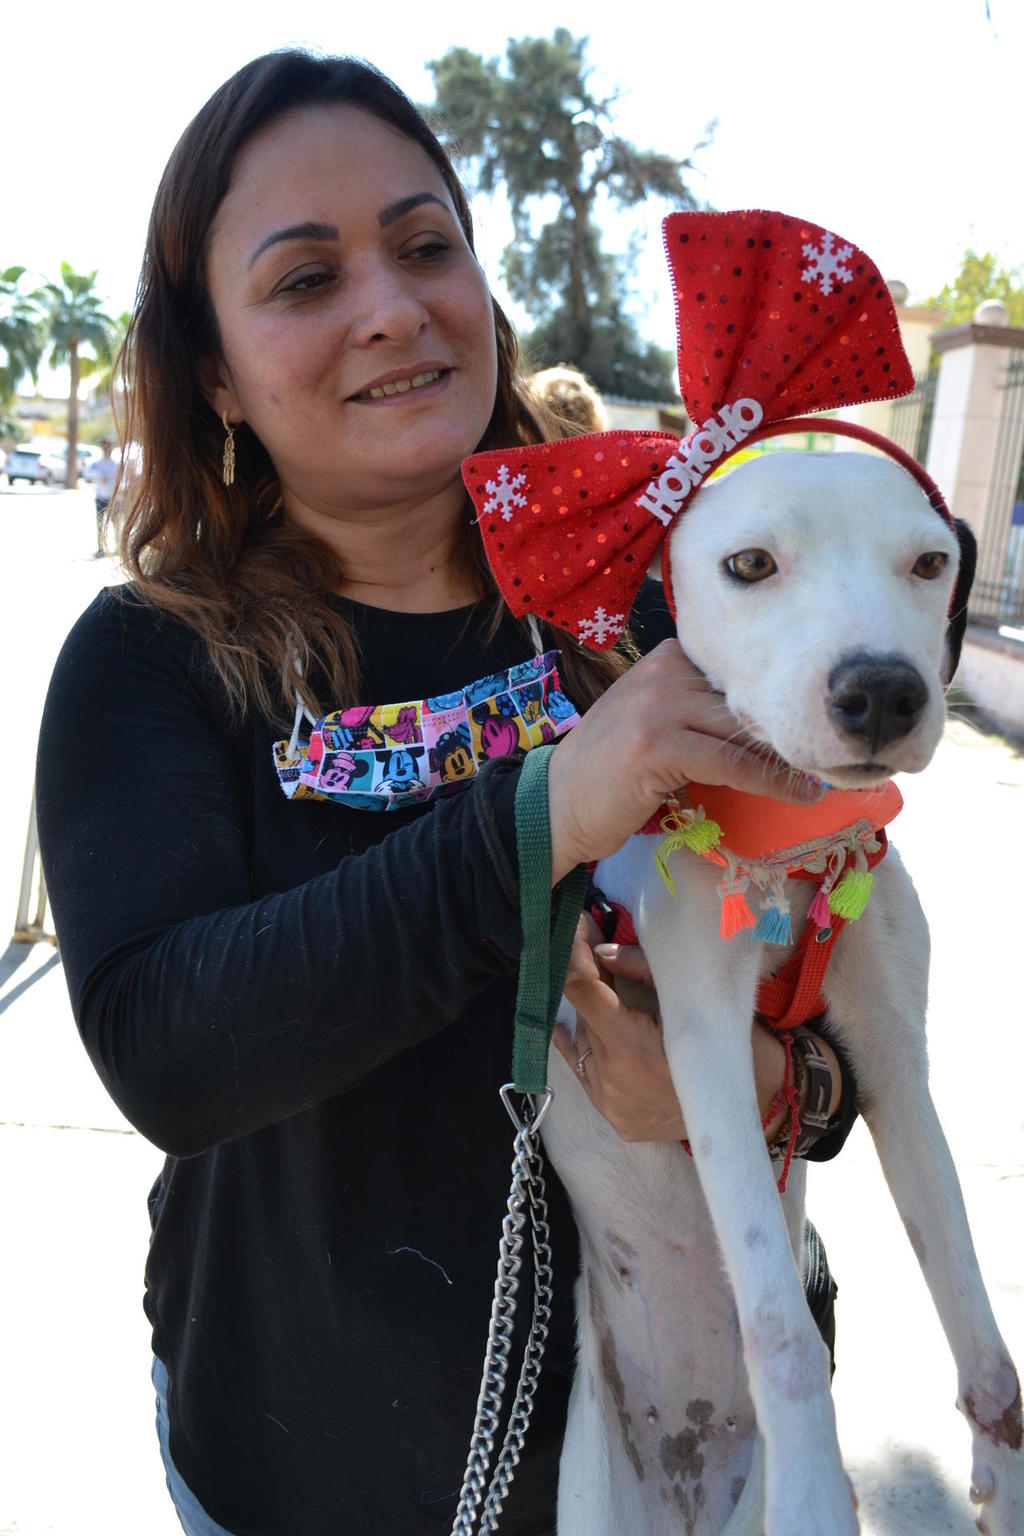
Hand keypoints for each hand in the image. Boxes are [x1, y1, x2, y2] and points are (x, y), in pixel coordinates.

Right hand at [547, 639, 823, 881]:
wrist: (555, 806)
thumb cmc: (611, 775)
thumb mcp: (655, 723)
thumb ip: (699, 710)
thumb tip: (773, 722)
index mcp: (665, 658)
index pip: (739, 672)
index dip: (780, 697)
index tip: (822, 717)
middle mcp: (662, 672)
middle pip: (746, 697)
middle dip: (792, 725)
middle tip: (841, 748)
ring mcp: (657, 705)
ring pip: (743, 729)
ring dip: (791, 755)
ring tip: (833, 771)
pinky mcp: (658, 745)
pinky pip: (732, 761)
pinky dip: (771, 781)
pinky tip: (803, 793)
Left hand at [553, 918, 841, 1143]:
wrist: (762, 1103)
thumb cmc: (733, 1043)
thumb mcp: (693, 998)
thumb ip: (643, 970)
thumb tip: (603, 949)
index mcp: (630, 1048)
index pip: (582, 990)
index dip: (575, 951)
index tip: (578, 925)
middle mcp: (612, 1081)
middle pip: (582, 1014)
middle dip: (588, 977)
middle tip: (598, 946)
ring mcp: (610, 1104)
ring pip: (582, 1042)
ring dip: (591, 1013)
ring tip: (612, 990)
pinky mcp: (615, 1118)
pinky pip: (585, 1073)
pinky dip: (586, 1045)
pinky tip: (584, 1023)